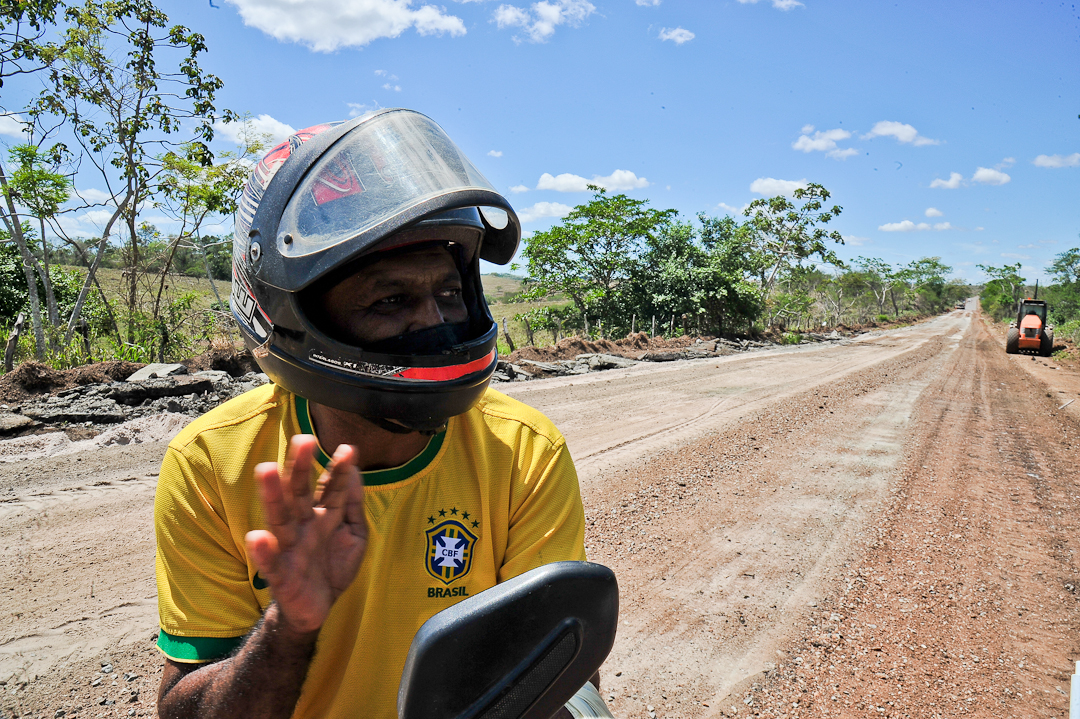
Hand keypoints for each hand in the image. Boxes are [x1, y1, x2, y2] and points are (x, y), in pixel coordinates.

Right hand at [245, 436, 367, 634]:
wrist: (316, 610)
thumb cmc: (332, 567)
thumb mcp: (354, 534)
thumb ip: (353, 505)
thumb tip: (354, 470)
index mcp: (322, 516)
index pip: (330, 488)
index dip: (338, 470)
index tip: (348, 449)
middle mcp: (303, 526)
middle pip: (299, 493)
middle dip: (300, 468)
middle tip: (303, 440)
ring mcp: (289, 549)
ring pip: (280, 518)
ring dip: (272, 495)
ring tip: (265, 469)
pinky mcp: (280, 576)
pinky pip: (271, 563)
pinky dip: (263, 551)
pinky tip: (257, 537)